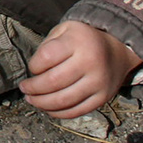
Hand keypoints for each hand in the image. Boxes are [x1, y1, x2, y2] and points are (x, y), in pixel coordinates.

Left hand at [18, 21, 141, 118]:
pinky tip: (47, 108)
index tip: (32, 68)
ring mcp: (98, 82)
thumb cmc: (83, 39)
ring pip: (63, 100)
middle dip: (32, 88)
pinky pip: (76, 111)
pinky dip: (58, 113)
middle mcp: (90, 62)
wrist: (118, 49)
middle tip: (24, 88)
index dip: (33, 66)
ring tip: (31, 99)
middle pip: (52, 82)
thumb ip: (48, 45)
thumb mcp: (65, 30)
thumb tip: (33, 72)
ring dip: (41, 103)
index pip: (46, 58)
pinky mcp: (103, 98)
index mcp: (78, 41)